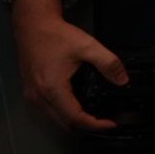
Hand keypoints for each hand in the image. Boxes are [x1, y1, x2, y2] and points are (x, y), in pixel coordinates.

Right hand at [11, 0, 124, 130]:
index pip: (74, 118)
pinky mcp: (31, 92)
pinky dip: (63, 114)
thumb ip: (108, 63)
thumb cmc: (55, 35)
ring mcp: (32, 96)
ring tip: (95, 116)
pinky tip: (78, 106)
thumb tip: (123, 80)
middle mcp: (38, 97)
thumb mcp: (88, 46)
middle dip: (86, 127)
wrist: (33, 26)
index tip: (111, 124)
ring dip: (74, 122)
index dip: (95, 125)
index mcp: (52, 88)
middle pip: (64, 124)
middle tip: (105, 122)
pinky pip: (48, 112)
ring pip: (54, 120)